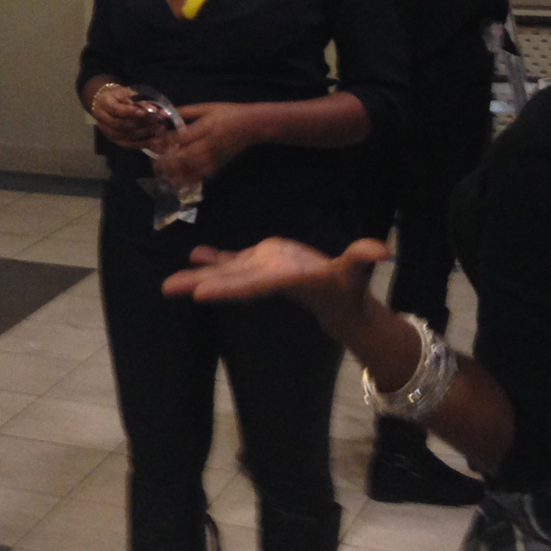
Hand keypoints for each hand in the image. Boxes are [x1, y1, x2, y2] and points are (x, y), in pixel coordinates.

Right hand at [88, 83, 169, 148]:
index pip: (117, 110)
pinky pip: (128, 144)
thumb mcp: (126, 92)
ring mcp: (107, 131)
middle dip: (142, 123)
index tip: (148, 112)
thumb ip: (139, 100)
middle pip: (122, 124)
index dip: (132, 112)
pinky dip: (142, 143)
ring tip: (159, 129)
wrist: (104, 103)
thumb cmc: (118, 96)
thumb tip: (156, 109)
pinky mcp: (114, 139)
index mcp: (104, 103)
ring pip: (126, 135)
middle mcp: (102, 119)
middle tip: (159, 121)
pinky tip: (154, 141)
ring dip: (145, 133)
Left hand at [156, 101, 263, 188]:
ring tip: (162, 177)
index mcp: (205, 128)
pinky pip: (202, 175)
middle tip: (155, 164)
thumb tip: (165, 115)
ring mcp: (214, 157)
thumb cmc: (227, 113)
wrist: (251, 125)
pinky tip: (178, 182)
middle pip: (185, 157)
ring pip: (193, 169)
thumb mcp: (206, 107)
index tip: (154, 143)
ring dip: (176, 174)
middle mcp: (208, 145)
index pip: (181, 138)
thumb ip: (186, 112)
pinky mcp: (218, 164)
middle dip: (168, 162)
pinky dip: (189, 180)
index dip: (165, 142)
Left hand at [163, 237, 388, 336]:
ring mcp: (261, 272)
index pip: (251, 285)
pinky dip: (214, 259)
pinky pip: (234, 262)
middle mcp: (265, 279)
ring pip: (224, 273)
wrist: (341, 299)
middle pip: (228, 282)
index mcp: (283, 280)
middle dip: (199, 284)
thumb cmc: (350, 289)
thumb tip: (385, 250)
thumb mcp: (356, 273)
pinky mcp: (262, 263)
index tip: (199, 294)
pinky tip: (193, 255)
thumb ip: (364, 258)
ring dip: (197, 275)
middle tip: (166, 288)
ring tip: (167, 284)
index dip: (227, 286)